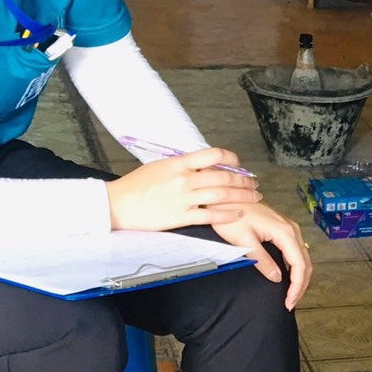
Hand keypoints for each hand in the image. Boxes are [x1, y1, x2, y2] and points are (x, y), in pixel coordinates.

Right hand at [106, 148, 261, 232]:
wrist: (117, 204)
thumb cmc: (135, 185)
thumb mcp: (159, 165)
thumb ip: (182, 164)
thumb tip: (201, 162)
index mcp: (178, 163)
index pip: (213, 154)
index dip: (231, 158)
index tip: (238, 163)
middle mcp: (184, 179)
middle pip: (223, 176)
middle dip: (243, 180)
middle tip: (254, 183)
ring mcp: (184, 199)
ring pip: (221, 195)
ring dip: (242, 196)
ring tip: (254, 197)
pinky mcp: (181, 217)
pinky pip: (211, 216)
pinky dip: (228, 214)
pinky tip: (239, 213)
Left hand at [210, 202, 312, 309]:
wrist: (224, 197)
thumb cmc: (231, 217)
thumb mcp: (245, 242)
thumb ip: (263, 261)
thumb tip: (277, 279)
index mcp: (284, 232)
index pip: (299, 264)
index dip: (296, 286)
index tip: (288, 302)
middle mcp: (291, 228)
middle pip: (305, 261)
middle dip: (300, 284)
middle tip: (290, 303)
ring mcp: (288, 227)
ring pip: (302, 256)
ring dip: (299, 276)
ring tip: (291, 293)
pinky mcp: (282, 228)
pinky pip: (295, 250)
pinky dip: (295, 266)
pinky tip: (288, 276)